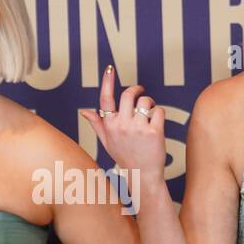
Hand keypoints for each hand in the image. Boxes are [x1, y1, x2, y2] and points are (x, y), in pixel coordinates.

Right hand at [81, 63, 167, 179]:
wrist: (142, 175)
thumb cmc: (125, 157)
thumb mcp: (107, 141)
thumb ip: (97, 124)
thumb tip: (84, 111)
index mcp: (109, 125)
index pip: (105, 98)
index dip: (107, 81)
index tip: (110, 68)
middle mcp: (122, 125)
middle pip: (129, 94)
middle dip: (137, 90)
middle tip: (141, 92)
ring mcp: (138, 128)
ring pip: (146, 101)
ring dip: (150, 103)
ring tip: (149, 113)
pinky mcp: (154, 132)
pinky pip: (159, 111)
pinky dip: (159, 114)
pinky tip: (156, 124)